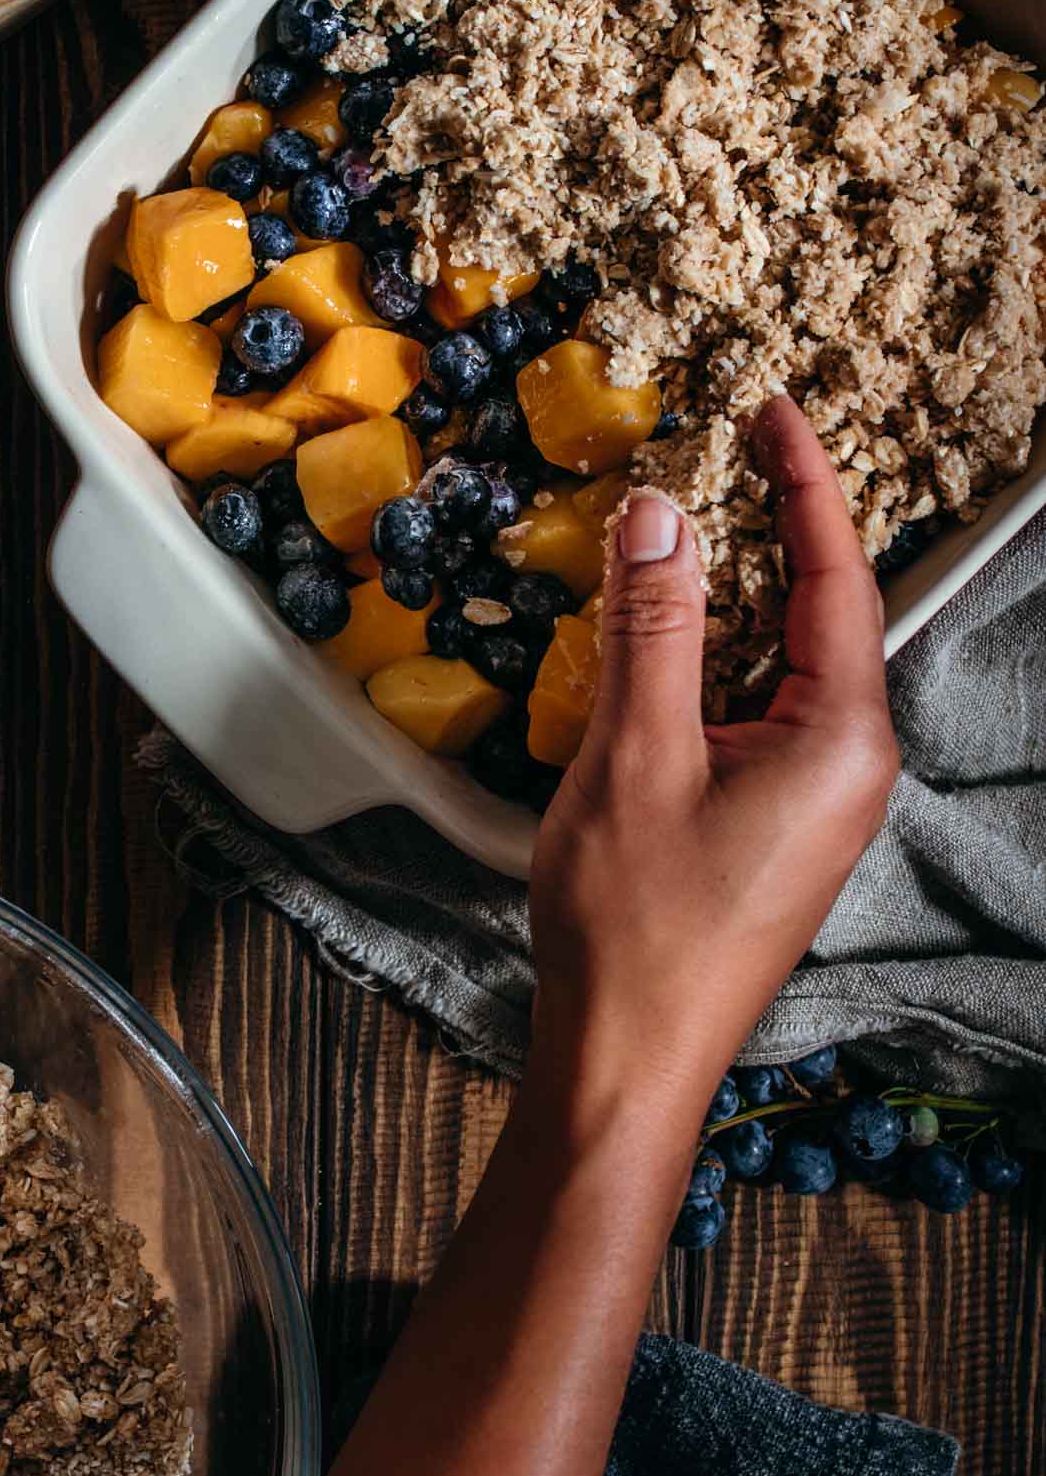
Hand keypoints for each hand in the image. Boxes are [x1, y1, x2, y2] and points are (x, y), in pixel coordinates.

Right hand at [528, 394, 898, 1127]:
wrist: (627, 1063)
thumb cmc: (636, 927)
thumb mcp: (635, 755)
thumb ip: (653, 626)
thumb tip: (662, 515)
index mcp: (840, 741)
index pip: (836, 575)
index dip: (804, 483)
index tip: (773, 412)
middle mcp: (849, 769)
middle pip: (820, 616)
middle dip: (772, 533)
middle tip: (724, 455)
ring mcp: (816, 806)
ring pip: (782, 669)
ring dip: (734, 604)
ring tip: (680, 541)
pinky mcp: (776, 832)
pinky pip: (758, 719)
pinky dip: (715, 669)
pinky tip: (663, 651)